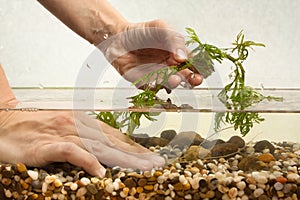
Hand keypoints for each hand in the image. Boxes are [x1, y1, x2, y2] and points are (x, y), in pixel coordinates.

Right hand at [0, 65, 164, 176]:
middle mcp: (77, 125)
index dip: (133, 147)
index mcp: (83, 121)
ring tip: (141, 167)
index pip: (114, 136)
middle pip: (112, 141)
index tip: (150, 156)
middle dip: (136, 154)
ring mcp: (63, 133)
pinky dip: (87, 160)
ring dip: (122, 157)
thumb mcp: (66, 129)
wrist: (5, 121)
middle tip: (156, 163)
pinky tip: (101, 171)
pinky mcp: (47, 144)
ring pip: (99, 146)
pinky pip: (71, 152)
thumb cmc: (36, 126)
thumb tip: (105, 149)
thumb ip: (85, 138)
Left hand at [98, 20, 202, 89]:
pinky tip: (157, 82)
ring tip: (175, 78)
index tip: (202, 71)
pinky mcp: (142, 82)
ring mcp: (156, 76)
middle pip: (184, 78)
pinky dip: (154, 86)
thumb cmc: (142, 32)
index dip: (199, 69)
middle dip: (191, 80)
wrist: (118, 35)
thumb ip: (174, 40)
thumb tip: (183, 57)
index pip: (192, 65)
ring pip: (168, 84)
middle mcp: (168, 68)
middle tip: (193, 79)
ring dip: (173, 83)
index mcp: (176, 56)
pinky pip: (150, 87)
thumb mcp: (161, 28)